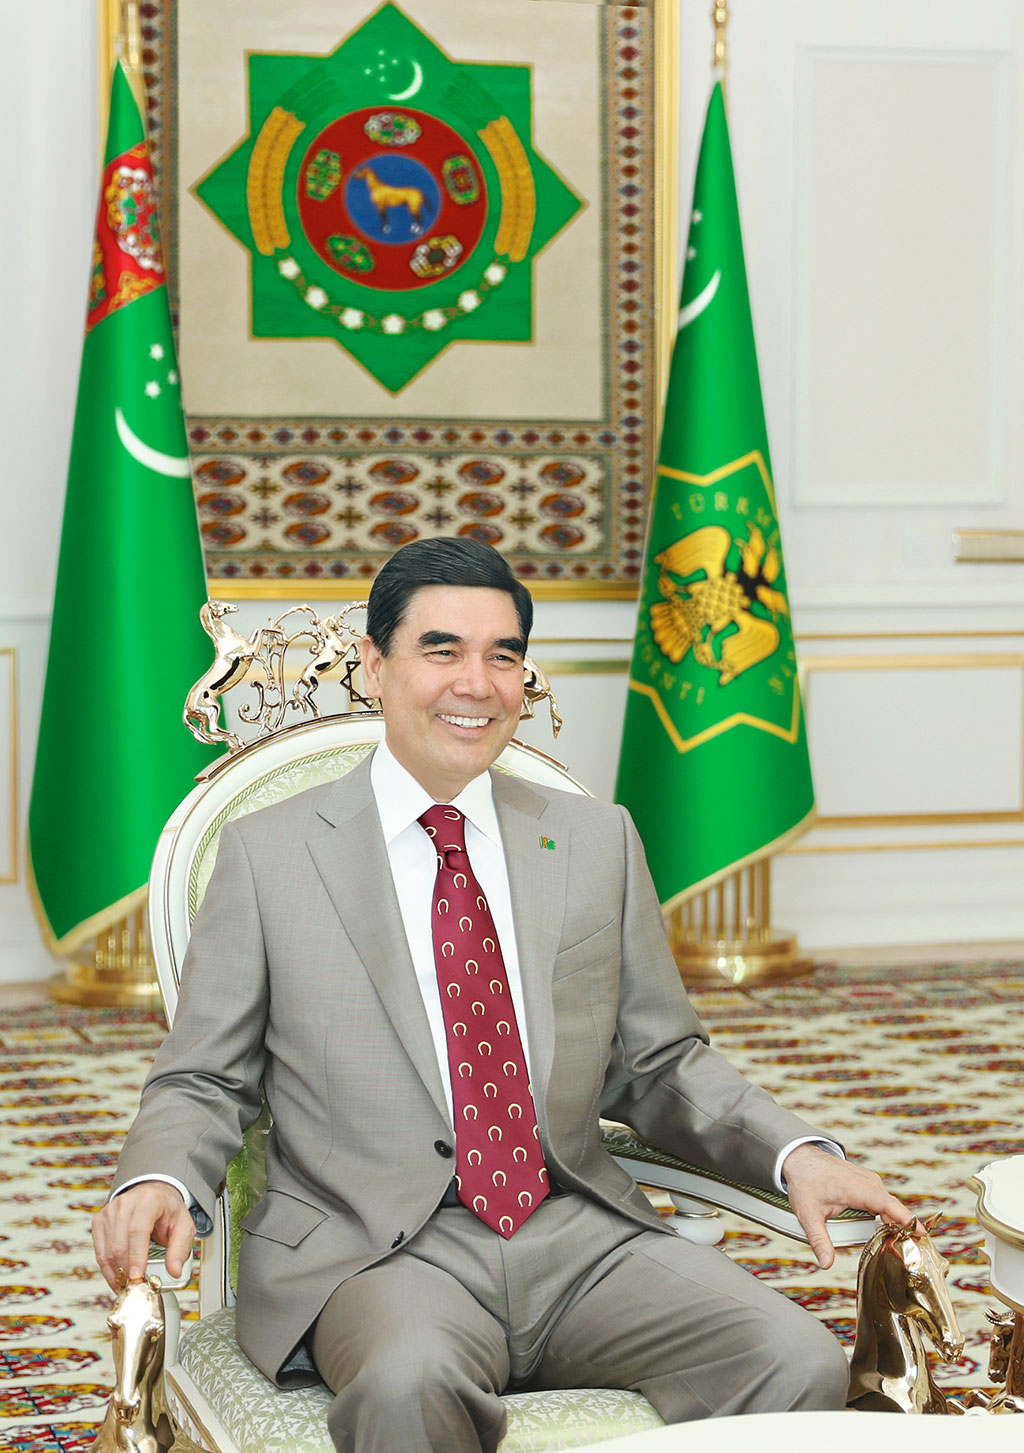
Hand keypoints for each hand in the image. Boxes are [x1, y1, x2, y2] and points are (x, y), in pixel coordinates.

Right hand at [92, 1182, 195, 1290]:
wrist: (154, 1195)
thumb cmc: (168, 1210)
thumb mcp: (184, 1226)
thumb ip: (180, 1249)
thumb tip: (174, 1271)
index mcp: (148, 1200)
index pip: (137, 1231)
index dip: (136, 1257)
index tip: (138, 1277)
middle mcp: (125, 1203)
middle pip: (119, 1245)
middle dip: (127, 1271)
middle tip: (137, 1288)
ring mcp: (110, 1212)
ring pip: (107, 1252)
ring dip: (117, 1274)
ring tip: (129, 1287)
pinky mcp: (100, 1221)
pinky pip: (100, 1252)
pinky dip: (109, 1270)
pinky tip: (119, 1279)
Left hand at [781, 1143, 911, 1270]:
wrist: (801, 1159)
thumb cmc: (805, 1182)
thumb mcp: (808, 1214)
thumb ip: (819, 1239)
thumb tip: (826, 1263)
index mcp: (857, 1188)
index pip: (887, 1204)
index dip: (906, 1219)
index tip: (922, 1233)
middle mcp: (868, 1183)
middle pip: (893, 1209)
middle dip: (903, 1229)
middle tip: (911, 1253)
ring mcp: (870, 1183)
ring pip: (888, 1207)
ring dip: (894, 1224)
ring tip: (899, 1246)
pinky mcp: (869, 1185)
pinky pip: (883, 1202)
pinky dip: (887, 1216)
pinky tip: (886, 1232)